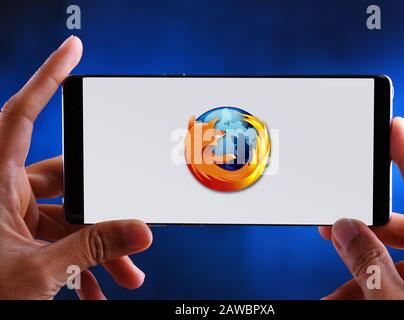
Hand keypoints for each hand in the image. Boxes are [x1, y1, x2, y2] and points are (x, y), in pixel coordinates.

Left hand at [0, 36, 151, 299]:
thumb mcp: (38, 270)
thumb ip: (93, 248)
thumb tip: (139, 232)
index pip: (21, 114)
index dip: (47, 77)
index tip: (72, 50)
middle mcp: (4, 193)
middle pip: (68, 182)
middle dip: (103, 210)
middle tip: (130, 230)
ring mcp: (13, 217)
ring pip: (68, 218)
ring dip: (98, 246)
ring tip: (123, 272)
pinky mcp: (21, 239)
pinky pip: (60, 240)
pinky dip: (82, 261)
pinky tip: (97, 286)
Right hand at [318, 117, 403, 298]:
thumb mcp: (397, 302)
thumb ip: (368, 262)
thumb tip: (343, 228)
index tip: (394, 127)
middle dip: (364, 234)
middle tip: (331, 230)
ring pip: (402, 263)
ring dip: (363, 273)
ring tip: (334, 293)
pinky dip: (376, 290)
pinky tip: (348, 298)